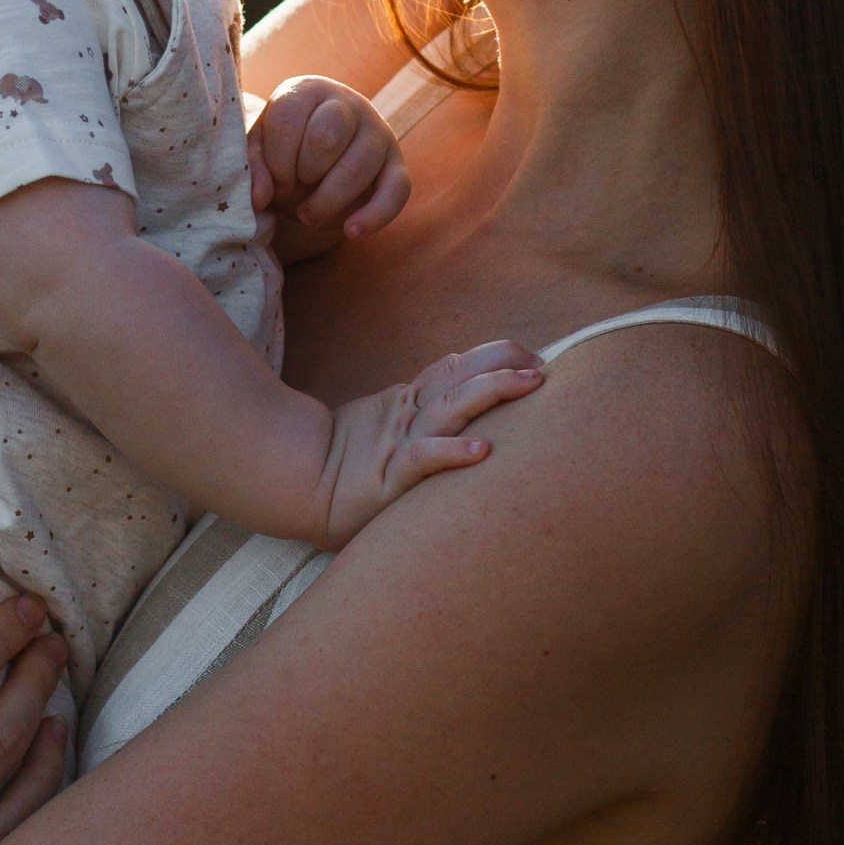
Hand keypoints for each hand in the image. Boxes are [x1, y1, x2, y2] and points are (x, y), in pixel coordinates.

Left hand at [247, 73, 411, 257]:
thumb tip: (259, 198)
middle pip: (326, 138)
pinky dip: (374, 216)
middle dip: (302, 175)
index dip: (276, 160)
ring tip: (308, 216)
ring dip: (327, 202)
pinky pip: (397, 190)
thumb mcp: (260, 151)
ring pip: (358, 166)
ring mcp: (378, 132)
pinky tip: (351, 232)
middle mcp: (348, 104)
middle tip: (292, 193)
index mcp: (308, 90)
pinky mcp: (396, 165)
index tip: (274, 180)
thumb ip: (254, 168)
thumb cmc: (284, 152)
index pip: (288, 119)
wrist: (315, 161)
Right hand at [318, 339, 542, 544]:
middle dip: (505, 366)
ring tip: (531, 383)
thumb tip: (466, 393)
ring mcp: (400, 441)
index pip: (457, 367)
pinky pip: (423, 458)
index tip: (532, 359)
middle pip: (462, 377)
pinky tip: (481, 450)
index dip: (496, 357)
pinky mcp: (389, 475)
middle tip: (544, 368)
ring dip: (494, 390)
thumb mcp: (390, 428)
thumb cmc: (348, 465)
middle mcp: (410, 414)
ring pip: (452, 406)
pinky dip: (452, 451)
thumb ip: (424, 409)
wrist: (299, 486)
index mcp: (410, 402)